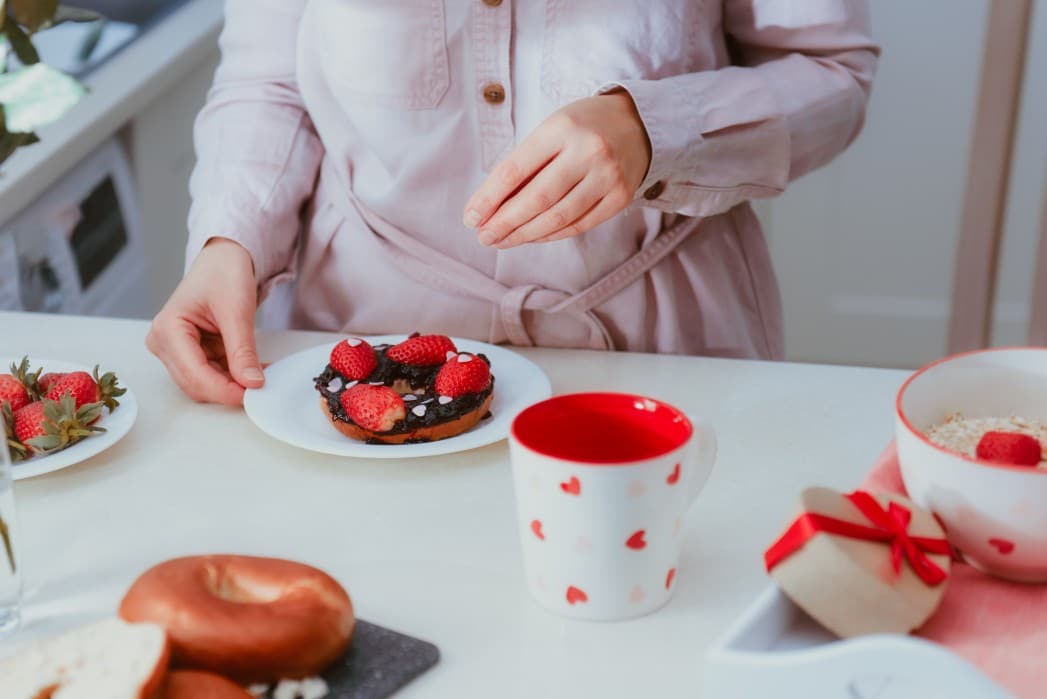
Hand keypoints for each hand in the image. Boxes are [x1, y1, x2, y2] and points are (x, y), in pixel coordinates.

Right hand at [146, 238, 262, 405]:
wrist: (223, 259)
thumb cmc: (223, 273)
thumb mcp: (237, 311)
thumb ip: (242, 350)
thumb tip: (251, 383)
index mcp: (167, 329)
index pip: (194, 374)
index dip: (224, 390)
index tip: (253, 394)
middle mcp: (164, 343)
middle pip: (196, 384)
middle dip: (229, 389)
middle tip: (261, 388)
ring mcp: (176, 349)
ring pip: (204, 383)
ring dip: (233, 384)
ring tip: (261, 374)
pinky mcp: (190, 352)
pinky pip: (212, 374)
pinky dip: (233, 376)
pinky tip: (253, 369)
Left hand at [463, 91, 650, 248]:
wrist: (639, 124)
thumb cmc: (582, 127)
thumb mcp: (551, 130)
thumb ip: (525, 164)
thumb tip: (489, 207)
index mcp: (561, 128)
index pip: (515, 169)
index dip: (489, 198)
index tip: (471, 217)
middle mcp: (588, 151)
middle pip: (537, 198)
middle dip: (505, 222)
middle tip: (484, 237)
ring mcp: (608, 176)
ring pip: (558, 217)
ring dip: (525, 234)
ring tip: (502, 241)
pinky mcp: (621, 196)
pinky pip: (580, 224)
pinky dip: (551, 235)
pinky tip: (532, 237)